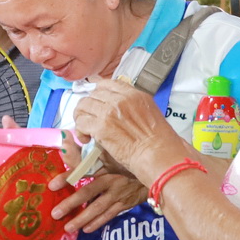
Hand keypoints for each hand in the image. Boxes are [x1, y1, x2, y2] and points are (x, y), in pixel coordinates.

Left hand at [47, 133, 148, 233]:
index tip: (52, 185)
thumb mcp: (107, 151)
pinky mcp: (125, 203)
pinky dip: (98, 222)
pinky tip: (86, 229)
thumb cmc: (125, 159)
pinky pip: (110, 215)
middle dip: (71, 204)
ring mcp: (118, 193)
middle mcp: (110, 179)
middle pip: (88, 192)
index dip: (67, 177)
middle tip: (55, 214)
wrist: (154, 170)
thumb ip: (84, 149)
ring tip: (68, 227)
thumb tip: (65, 138)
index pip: (82, 169)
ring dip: (83, 218)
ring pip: (98, 208)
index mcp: (104, 165)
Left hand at [73, 80, 189, 181]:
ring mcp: (110, 111)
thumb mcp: (150, 113)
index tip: (95, 102)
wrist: (159, 155)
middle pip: (92, 95)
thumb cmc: (159, 141)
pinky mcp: (101, 127)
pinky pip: (81, 122)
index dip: (97, 93)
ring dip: (81, 118)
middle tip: (89, 120)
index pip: (107, 84)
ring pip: (83, 106)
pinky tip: (86, 139)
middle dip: (88, 107)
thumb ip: (132, 106)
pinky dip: (80, 131)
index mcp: (134, 94)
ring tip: (86, 131)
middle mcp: (120, 99)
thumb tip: (117, 109)